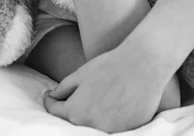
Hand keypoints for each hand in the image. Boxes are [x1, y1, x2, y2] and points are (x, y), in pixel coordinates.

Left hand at [43, 40, 169, 132]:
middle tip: (71, 97)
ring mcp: (112, 129)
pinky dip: (108, 118)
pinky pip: (113, 126)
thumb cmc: (110, 65)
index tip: (50, 96)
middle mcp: (92, 125)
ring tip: (95, 99)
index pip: (56, 112)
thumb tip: (53, 97)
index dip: (50, 102)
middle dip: (70, 109)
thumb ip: (63, 89)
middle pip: (74, 120)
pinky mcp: (130, 129)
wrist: (144, 65)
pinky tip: (112, 104)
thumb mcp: (80, 74)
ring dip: (90, 115)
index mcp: (76, 112)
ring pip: (94, 124)